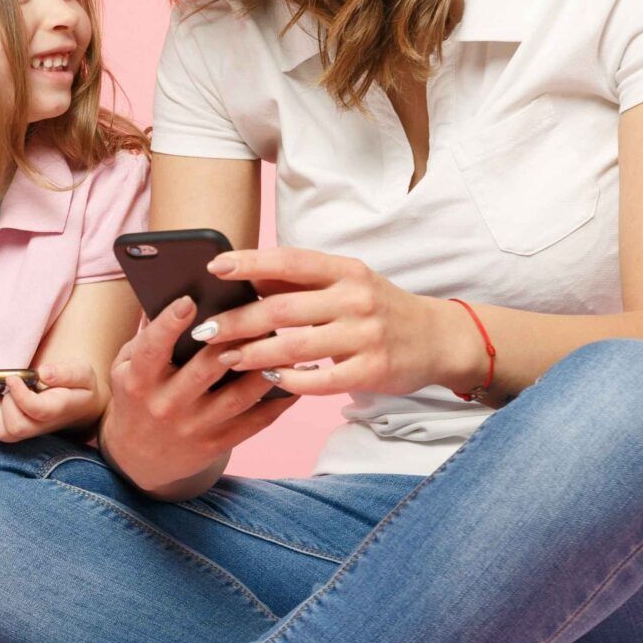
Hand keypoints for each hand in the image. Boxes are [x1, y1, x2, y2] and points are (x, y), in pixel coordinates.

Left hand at [0, 361, 101, 442]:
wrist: (78, 404)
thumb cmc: (78, 386)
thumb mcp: (82, 373)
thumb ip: (67, 373)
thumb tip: (44, 373)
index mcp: (59, 408)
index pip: (37, 410)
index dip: (20, 395)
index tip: (13, 378)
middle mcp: (41, 425)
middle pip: (16, 426)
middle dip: (8, 402)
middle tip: (11, 384)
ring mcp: (26, 432)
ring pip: (1, 432)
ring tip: (6, 393)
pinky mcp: (13, 432)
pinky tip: (0, 400)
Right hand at [103, 295, 297, 493]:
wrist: (138, 459)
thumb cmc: (136, 398)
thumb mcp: (126, 367)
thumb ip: (146, 335)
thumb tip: (171, 293)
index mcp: (138, 380)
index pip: (152, 349)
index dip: (168, 324)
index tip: (188, 299)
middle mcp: (164, 405)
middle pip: (203, 370)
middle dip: (231, 341)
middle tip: (257, 313)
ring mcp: (192, 427)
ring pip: (237, 397)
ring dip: (264, 370)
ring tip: (286, 344)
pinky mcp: (215, 444)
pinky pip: (253, 423)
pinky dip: (278, 402)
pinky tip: (295, 380)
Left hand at [194, 247, 483, 396]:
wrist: (437, 338)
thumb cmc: (378, 307)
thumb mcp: (346, 282)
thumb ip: (301, 281)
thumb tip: (245, 277)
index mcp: (345, 269)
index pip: (290, 261)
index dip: (249, 263)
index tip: (214, 267)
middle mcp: (356, 298)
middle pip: (283, 308)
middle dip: (238, 320)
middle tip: (205, 329)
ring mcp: (366, 336)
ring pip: (296, 346)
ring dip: (254, 354)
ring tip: (225, 357)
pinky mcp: (372, 371)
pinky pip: (320, 380)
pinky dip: (290, 381)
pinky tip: (269, 380)